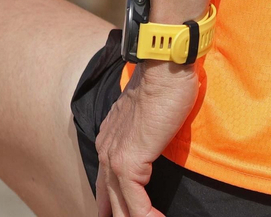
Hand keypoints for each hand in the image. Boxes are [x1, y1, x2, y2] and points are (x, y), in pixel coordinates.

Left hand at [94, 63, 198, 216]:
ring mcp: (114, 156)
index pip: (106, 182)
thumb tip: (157, 139)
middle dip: (119, 215)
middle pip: (108, 198)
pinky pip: (136, 202)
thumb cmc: (164, 86)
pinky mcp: (129, 161)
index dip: (112, 204)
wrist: (163, 69)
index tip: (121, 214)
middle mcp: (106, 149)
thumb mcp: (148, 115)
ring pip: (120, 204)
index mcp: (109, 139)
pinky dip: (146, 216)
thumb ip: (146, 132)